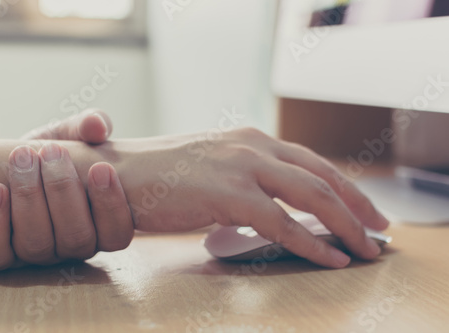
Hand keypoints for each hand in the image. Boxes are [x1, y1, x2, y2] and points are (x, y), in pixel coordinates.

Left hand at [0, 110, 133, 269]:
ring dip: (29, 200)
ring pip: (38, 245)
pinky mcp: (3, 256)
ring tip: (22, 158)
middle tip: (52, 151)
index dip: (111, 206)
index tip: (100, 167)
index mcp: (103, 225)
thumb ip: (91, 126)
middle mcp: (75, 247)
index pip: (117, 234)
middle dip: (63, 192)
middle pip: (77, 238)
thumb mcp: (75, 136)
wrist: (17, 164)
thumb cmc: (55, 152)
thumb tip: (96, 126)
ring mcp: (39, 255)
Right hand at [110, 127, 388, 267]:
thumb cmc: (161, 177)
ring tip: (366, 249)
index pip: (312, 162)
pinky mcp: (227, 193)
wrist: (117, 175)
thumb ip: (247, 179)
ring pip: (311, 196)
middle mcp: (253, 146)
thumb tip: (274, 205)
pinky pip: (282, 223)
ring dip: (345, 225)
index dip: (344, 187)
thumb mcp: (214, 168)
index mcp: (251, 140)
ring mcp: (241, 167)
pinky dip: (311, 243)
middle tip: (379, 229)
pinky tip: (330, 259)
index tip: (364, 209)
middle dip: (358, 205)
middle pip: (322, 176)